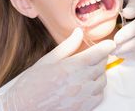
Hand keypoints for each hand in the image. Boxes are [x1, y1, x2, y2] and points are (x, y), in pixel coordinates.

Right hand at [0, 28, 114, 110]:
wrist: (23, 107)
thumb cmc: (33, 82)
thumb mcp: (49, 59)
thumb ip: (68, 45)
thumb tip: (79, 32)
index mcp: (72, 67)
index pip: (98, 54)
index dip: (107, 46)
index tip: (110, 43)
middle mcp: (80, 82)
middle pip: (102, 65)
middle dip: (100, 57)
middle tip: (93, 54)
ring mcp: (83, 97)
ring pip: (102, 81)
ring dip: (99, 72)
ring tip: (89, 69)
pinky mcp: (82, 109)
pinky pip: (99, 96)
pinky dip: (98, 88)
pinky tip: (88, 84)